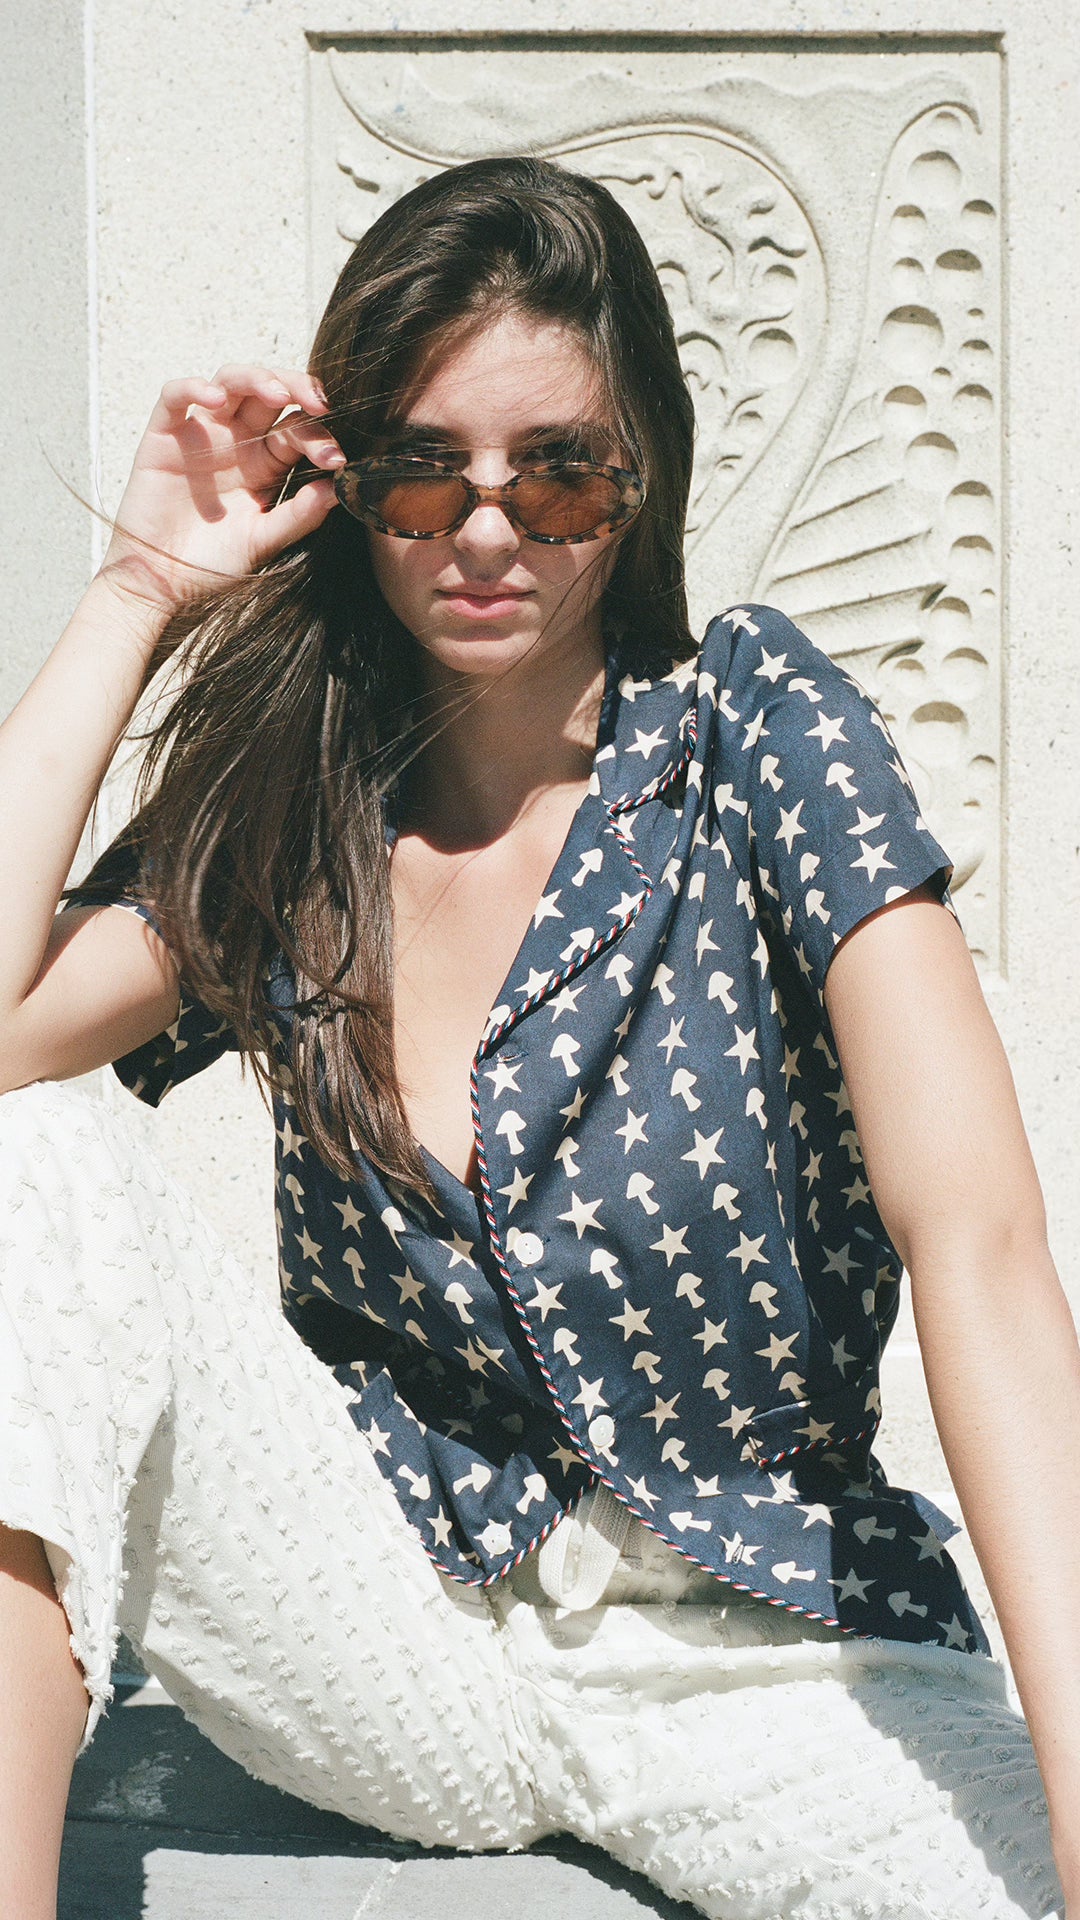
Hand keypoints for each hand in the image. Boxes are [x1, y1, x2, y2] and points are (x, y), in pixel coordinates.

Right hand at [99, 365, 343, 613]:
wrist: (163, 582)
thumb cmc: (214, 562)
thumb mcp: (263, 540)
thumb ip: (299, 516)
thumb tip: (338, 489)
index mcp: (265, 462)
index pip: (298, 430)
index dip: (319, 437)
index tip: (335, 460)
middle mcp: (237, 440)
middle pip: (270, 392)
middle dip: (297, 387)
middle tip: (319, 403)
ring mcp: (202, 433)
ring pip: (230, 382)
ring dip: (256, 378)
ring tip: (277, 394)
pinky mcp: (164, 435)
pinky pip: (175, 396)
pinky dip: (194, 387)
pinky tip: (215, 398)